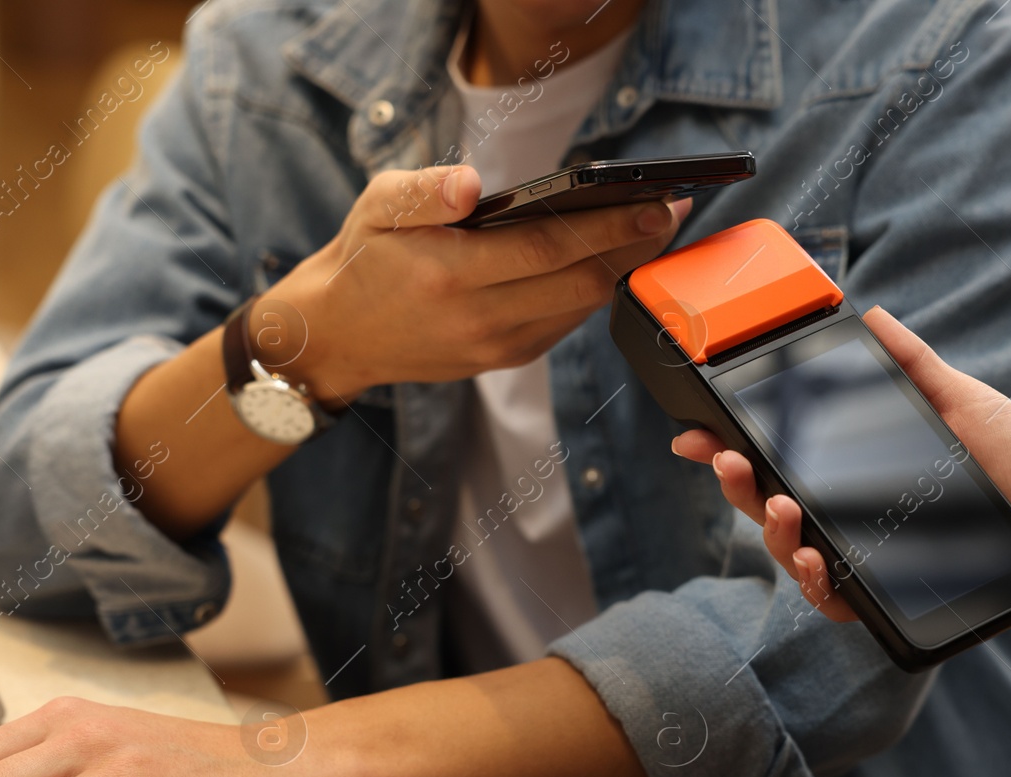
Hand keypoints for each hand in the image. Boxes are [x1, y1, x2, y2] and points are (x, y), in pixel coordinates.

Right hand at [265, 164, 689, 402]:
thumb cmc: (363, 259)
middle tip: (672, 211)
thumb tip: (470, 184)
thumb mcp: (376, 206)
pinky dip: (592, 292)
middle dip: (634, 246)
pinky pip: (563, 324)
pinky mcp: (502, 359)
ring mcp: (494, 346)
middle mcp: (478, 318)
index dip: (611, 226)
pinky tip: (610, 261)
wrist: (339, 335)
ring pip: (579, 308)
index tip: (657, 201)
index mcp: (449, 273)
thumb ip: (423, 190)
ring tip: (652, 231)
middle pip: (580, 282)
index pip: (549, 248)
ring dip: (621, 270)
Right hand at [671, 306, 1010, 620]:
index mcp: (851, 467)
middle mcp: (846, 513)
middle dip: (734, 485)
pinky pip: (832, 599)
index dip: (726, 447)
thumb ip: (913, 363)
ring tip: (786, 509)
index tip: (696, 432)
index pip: (775, 457)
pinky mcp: (884, 597)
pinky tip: (817, 562)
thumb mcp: (964, 402)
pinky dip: (816, 584)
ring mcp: (860, 557)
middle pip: (764, 504)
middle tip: (730, 461)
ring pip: (788, 553)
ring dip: (773, 532)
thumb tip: (871, 314)